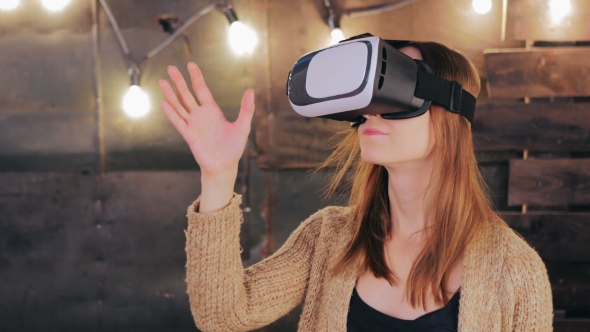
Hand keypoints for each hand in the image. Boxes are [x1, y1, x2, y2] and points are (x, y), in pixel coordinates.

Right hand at [159, 62, 254, 178]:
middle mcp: (200, 115)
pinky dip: (171, 113)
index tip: (190, 64)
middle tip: (171, 68)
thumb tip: (250, 91)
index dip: (196, 77)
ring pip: (179, 106)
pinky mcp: (189, 135)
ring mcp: (193, 124)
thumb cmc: (234, 148)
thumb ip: (246, 109)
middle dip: (179, 82)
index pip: (201, 89)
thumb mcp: (243, 126)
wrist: (224, 166)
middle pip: (187, 95)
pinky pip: (178, 122)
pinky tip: (164, 103)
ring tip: (162, 82)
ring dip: (170, 95)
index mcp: (212, 110)